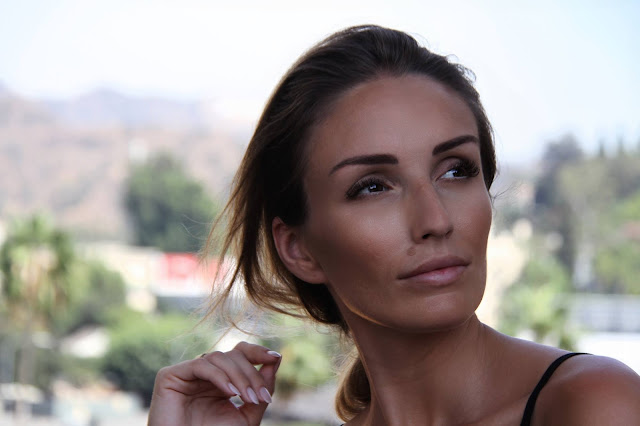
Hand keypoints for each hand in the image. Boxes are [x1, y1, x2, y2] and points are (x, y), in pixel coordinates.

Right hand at [147, 341, 281, 425]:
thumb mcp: (246, 416)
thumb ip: (260, 389)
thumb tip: (275, 360)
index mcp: (220, 379)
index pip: (240, 354)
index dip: (257, 351)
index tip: (275, 357)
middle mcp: (204, 373)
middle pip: (233, 355)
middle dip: (251, 374)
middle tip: (262, 396)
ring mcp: (186, 373)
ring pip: (218, 357)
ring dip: (239, 376)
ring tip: (248, 399)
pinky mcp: (170, 376)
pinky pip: (200, 365)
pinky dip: (219, 376)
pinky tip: (230, 392)